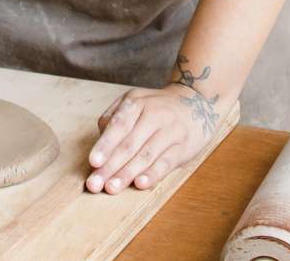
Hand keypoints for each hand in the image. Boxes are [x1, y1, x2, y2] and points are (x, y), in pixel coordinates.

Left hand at [84, 83, 222, 194]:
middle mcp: (154, 115)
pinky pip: (166, 162)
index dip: (105, 145)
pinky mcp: (183, 147)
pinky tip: (140, 184)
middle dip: (110, 167)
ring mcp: (170, 131)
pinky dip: (153, 174)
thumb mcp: (134, 101)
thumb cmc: (156, 107)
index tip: (93, 162)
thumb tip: (100, 141)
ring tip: (111, 188)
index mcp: (137, 102)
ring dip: (127, 174)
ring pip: (146, 155)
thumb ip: (114, 117)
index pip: (118, 125)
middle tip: (94, 184)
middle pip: (129, 145)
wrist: (196, 102)